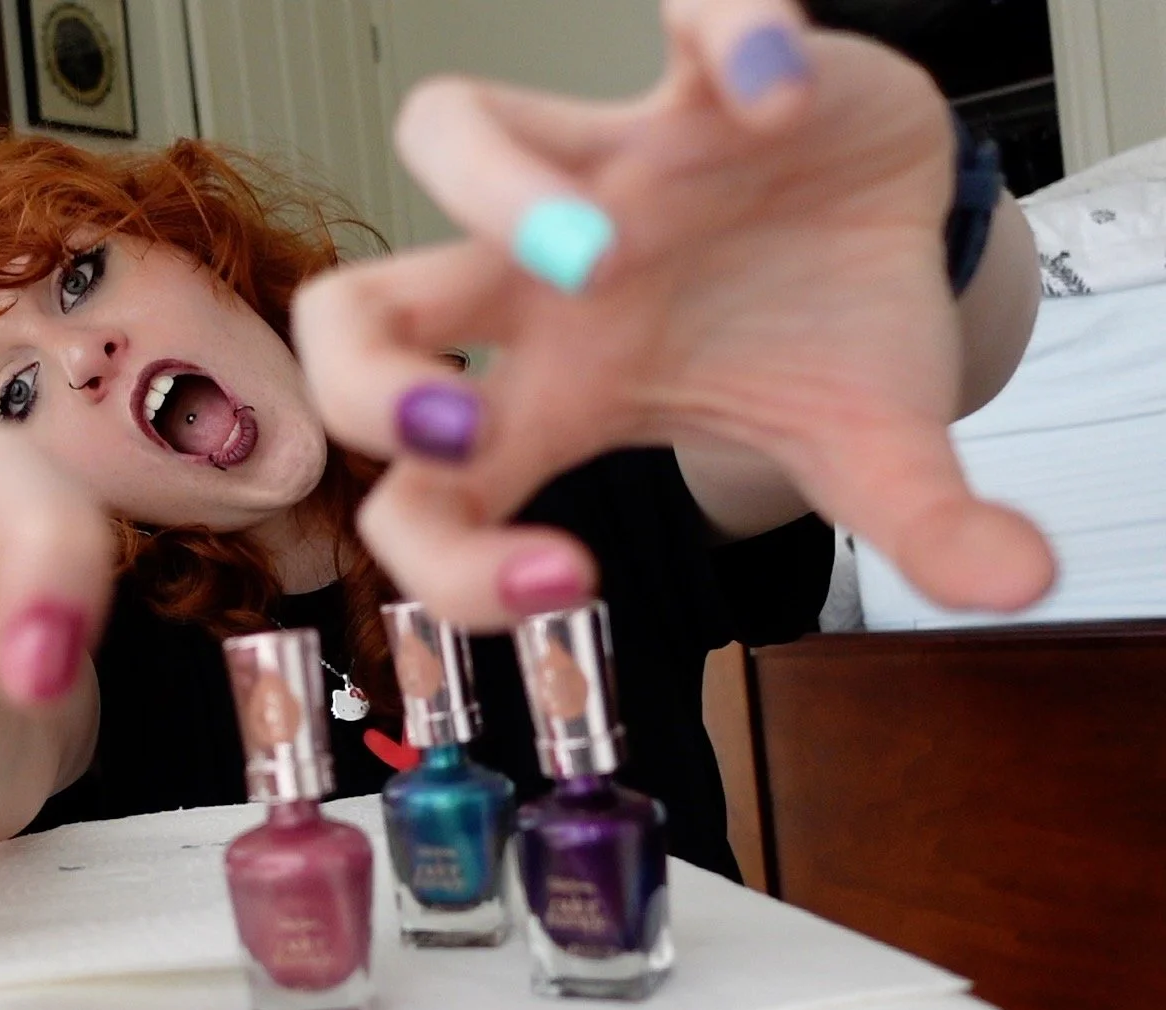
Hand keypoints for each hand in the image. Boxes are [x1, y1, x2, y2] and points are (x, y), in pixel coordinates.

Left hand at [294, 0, 1051, 627]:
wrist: (874, 213)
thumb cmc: (818, 329)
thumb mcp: (868, 447)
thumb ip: (915, 526)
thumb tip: (1020, 588)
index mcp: (561, 396)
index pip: (428, 492)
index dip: (446, 560)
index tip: (564, 581)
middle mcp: (542, 284)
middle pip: (354, 312)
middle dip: (370, 380)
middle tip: (464, 418)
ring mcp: (604, 167)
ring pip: (444, 131)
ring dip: (496, 193)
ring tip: (606, 249)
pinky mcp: (686, 80)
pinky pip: (669, 28)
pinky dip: (718, 41)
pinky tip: (774, 91)